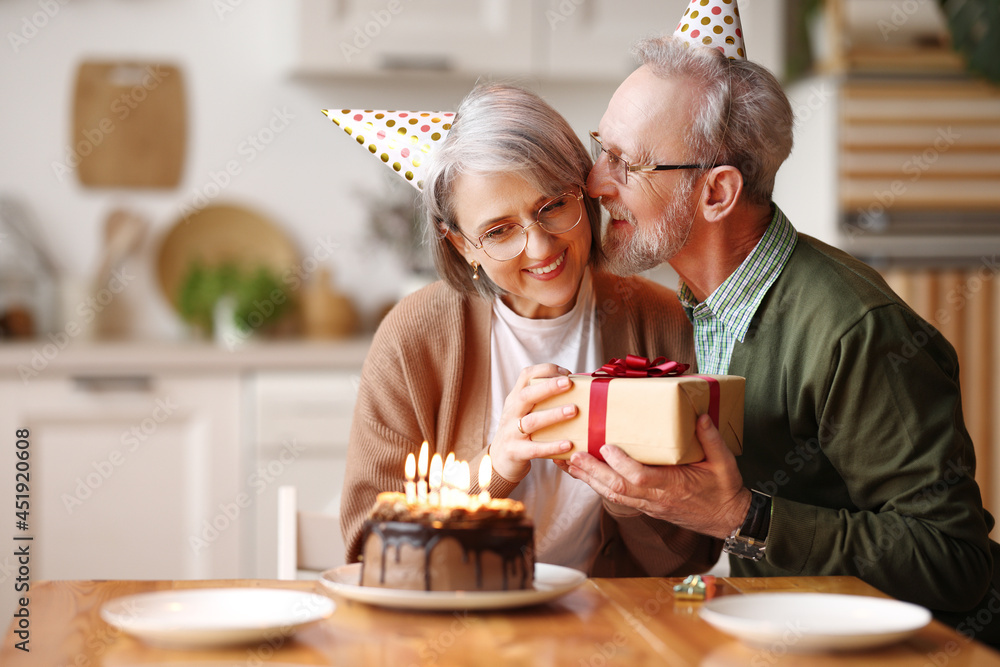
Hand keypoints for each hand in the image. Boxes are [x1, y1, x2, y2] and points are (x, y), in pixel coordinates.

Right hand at [489, 363, 577, 482]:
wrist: (498, 460)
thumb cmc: (519, 432)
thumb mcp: (523, 412)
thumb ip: (540, 400)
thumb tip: (574, 389)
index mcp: (515, 399)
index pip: (526, 376)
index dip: (546, 371)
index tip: (566, 373)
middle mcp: (512, 413)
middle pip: (527, 395)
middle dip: (549, 387)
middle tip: (569, 383)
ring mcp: (512, 433)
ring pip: (532, 421)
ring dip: (554, 414)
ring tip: (573, 410)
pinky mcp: (516, 452)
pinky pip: (535, 448)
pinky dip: (552, 446)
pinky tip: (568, 444)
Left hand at [564, 414, 750, 537]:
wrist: (728, 520)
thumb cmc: (724, 490)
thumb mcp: (724, 462)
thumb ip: (711, 439)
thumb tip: (700, 415)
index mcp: (675, 486)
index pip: (641, 478)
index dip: (621, 464)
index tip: (606, 447)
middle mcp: (657, 498)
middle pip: (618, 489)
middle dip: (594, 473)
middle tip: (574, 456)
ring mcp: (650, 505)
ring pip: (613, 496)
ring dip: (590, 480)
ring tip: (570, 464)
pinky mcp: (647, 507)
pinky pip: (618, 498)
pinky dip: (599, 486)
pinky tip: (586, 474)